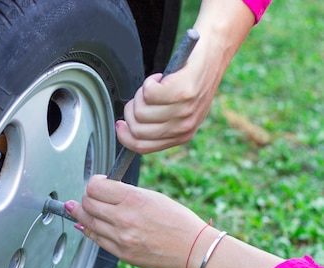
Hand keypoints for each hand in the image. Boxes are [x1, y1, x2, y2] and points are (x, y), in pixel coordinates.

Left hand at [65, 175, 207, 267]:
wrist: (193, 249)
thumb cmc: (178, 221)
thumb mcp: (153, 197)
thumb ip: (126, 194)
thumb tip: (104, 191)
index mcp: (133, 199)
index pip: (96, 186)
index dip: (93, 183)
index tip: (97, 183)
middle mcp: (124, 218)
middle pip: (88, 203)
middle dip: (86, 197)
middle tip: (89, 196)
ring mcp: (121, 237)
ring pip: (87, 222)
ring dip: (81, 214)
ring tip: (76, 208)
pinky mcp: (121, 253)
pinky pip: (96, 239)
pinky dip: (88, 230)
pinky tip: (84, 225)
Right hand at [116, 0, 256, 153]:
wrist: (214, 53)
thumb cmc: (194, 79)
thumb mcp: (180, 111)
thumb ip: (160, 124)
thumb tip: (129, 129)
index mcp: (182, 135)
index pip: (143, 146)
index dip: (125, 137)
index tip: (120, 125)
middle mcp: (184, 126)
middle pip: (137, 129)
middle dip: (131, 110)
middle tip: (143, 96)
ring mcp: (184, 109)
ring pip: (140, 110)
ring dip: (141, 93)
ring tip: (155, 85)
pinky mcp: (183, 90)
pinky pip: (148, 92)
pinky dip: (149, 81)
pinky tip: (159, 78)